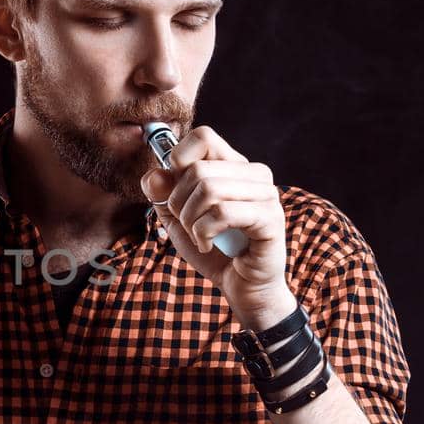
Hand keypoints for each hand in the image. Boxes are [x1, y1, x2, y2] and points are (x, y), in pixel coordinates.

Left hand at [140, 125, 295, 329]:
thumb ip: (163, 195)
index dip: (179, 159)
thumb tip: (153, 175)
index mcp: (233, 166)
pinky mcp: (270, 218)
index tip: (175, 190)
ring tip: (198, 236)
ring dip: (191, 220)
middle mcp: (254, 174)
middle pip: (198, 168)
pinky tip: (208, 244)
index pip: (203, 136)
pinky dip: (204, 233)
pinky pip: (222, 213)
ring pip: (209, 188)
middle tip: (187, 225)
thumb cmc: (214, 250)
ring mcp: (266, 194)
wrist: (242, 287)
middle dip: (179, 203)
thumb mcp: (178, 220)